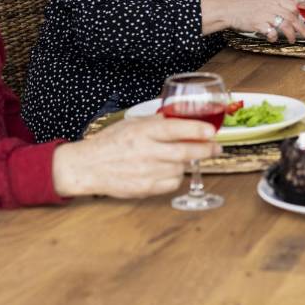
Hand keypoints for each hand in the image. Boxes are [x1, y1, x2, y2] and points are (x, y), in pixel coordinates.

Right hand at [51, 115, 220, 197]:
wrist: (88, 167)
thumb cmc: (110, 142)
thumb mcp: (132, 123)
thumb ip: (156, 121)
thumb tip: (179, 115)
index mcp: (143, 132)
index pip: (176, 129)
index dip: (197, 130)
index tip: (211, 131)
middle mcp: (146, 152)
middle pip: (185, 152)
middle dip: (206, 150)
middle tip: (216, 147)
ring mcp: (146, 172)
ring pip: (181, 168)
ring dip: (187, 163)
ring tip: (184, 157)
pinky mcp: (145, 188)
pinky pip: (172, 183)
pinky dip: (176, 176)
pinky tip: (169, 170)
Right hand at [202, 0, 304, 41]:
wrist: (228, 8)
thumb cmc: (243, 5)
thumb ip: (275, 3)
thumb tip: (287, 9)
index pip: (293, 6)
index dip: (301, 15)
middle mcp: (271, 6)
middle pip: (292, 17)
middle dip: (303, 28)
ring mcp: (265, 14)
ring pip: (285, 24)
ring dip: (291, 34)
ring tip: (292, 40)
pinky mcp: (258, 24)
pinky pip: (271, 32)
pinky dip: (274, 37)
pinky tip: (273, 39)